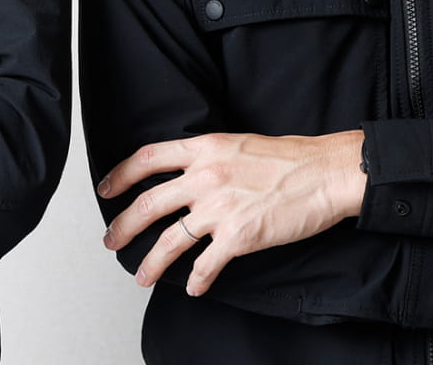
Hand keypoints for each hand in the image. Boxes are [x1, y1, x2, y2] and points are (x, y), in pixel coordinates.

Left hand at [97, 130, 365, 296]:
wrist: (325, 174)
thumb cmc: (291, 159)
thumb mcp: (239, 143)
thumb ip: (209, 157)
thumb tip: (188, 172)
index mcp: (204, 150)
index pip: (147, 159)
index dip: (121, 175)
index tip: (107, 189)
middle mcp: (205, 177)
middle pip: (148, 204)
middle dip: (123, 227)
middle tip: (111, 241)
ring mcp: (219, 208)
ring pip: (169, 240)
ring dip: (151, 262)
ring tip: (142, 276)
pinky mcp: (238, 237)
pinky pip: (206, 265)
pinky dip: (197, 280)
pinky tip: (193, 288)